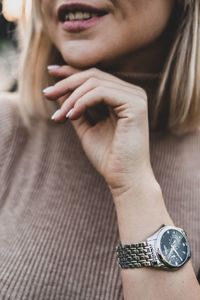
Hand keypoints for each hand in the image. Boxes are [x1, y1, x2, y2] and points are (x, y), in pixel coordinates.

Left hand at [44, 65, 154, 199]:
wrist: (124, 179)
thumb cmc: (107, 157)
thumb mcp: (85, 127)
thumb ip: (75, 107)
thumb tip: (58, 89)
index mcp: (122, 97)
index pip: (94, 77)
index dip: (71, 72)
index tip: (50, 73)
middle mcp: (131, 93)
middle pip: (93, 76)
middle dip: (66, 84)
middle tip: (47, 95)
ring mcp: (136, 97)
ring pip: (95, 82)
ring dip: (71, 97)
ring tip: (60, 116)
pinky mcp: (135, 105)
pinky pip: (101, 93)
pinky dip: (82, 102)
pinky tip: (72, 116)